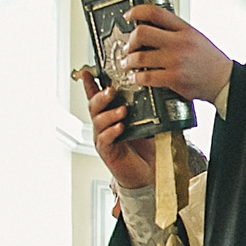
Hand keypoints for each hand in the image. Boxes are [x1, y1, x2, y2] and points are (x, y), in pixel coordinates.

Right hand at [85, 71, 155, 190]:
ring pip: (98, 122)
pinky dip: (112, 132)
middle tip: (111, 91)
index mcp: (111, 116)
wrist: (148, 173)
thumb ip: (148, 110)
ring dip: (109, 114)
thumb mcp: (148, 124)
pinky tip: (120, 128)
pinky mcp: (107, 152)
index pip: (98, 97)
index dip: (90, 84)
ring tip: (122, 111)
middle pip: (94, 107)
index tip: (87, 72)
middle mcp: (103, 126)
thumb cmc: (146, 148)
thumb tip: (159, 93)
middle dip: (101, 96)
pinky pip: (104, 139)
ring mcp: (103, 139)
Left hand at [121, 5, 234, 104]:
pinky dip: (137, 78)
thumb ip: (175, 32)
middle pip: (142, 33)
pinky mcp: (174, 79)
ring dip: (128, 61)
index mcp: (184, 29)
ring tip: (128, 64)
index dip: (137, 12)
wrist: (224, 81)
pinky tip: (136, 78)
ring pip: (140, 57)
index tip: (128, 16)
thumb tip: (151, 29)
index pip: (155, 12)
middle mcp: (179, 43)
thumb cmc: (209, 61)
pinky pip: (146, 77)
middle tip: (128, 47)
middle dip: (130, 41)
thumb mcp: (196, 37)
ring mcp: (176, 61)